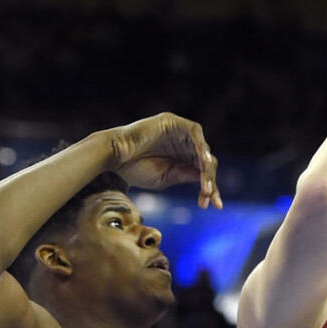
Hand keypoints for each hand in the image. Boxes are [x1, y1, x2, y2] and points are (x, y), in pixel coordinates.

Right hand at [106, 113, 221, 208]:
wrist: (113, 158)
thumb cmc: (134, 169)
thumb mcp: (166, 177)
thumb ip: (186, 175)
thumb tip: (208, 180)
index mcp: (182, 158)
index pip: (202, 172)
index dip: (210, 188)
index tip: (213, 205)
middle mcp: (183, 144)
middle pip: (206, 162)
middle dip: (210, 181)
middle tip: (208, 197)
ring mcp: (179, 132)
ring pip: (202, 150)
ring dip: (206, 168)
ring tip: (206, 186)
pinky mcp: (173, 122)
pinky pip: (194, 132)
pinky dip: (200, 147)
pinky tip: (203, 162)